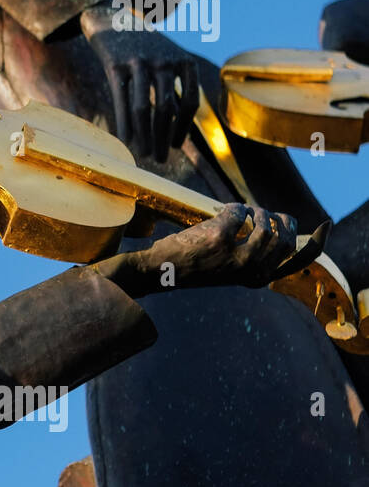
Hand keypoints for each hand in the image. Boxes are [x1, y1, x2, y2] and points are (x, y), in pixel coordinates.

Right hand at [83, 7, 198, 162]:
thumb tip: (177, 124)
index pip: (189, 103)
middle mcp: (164, 61)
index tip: (175, 146)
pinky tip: (125, 140)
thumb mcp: (168, 56)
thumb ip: (176, 83)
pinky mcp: (115, 65)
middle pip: (167, 109)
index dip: (182, 129)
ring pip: (144, 107)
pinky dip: (124, 124)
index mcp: (183, 62)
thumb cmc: (143, 46)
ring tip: (143, 154)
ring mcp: (139, 63)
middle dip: (163, 138)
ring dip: (145, 136)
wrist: (112, 18)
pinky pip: (121, 100)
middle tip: (160, 159)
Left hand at [133, 203, 324, 293]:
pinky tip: (227, 212)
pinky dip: (236, 207)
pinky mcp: (220, 238)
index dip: (316, 243)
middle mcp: (251, 270)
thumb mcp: (232, 266)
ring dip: (258, 212)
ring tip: (248, 212)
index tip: (325, 226)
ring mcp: (236, 255)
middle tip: (268, 213)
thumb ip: (255, 252)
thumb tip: (276, 223)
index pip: (298, 262)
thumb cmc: (196, 264)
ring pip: (265, 224)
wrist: (161, 270)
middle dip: (281, 220)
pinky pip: (239, 212)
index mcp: (257, 279)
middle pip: (284, 238)